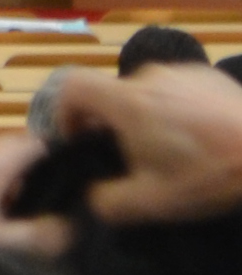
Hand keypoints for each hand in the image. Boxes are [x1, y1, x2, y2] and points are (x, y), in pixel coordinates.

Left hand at [0, 132, 67, 274]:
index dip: (59, 155)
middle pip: (9, 148)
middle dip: (31, 169)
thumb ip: (47, 233)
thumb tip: (74, 221)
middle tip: (44, 200)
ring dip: (1, 179)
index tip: (72, 177)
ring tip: (10, 214)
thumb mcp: (4, 248)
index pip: (36, 141)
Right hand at [61, 62, 241, 227]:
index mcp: (127, 102)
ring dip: (146, 116)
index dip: (64, 112)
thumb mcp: (152, 202)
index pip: (71, 86)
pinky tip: (201, 135)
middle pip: (111, 93)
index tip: (80, 140)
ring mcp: (184, 72)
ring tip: (173, 148)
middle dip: (112, 123)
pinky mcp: (211, 75)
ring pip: (146, 92)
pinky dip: (176, 108)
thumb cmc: (209, 173)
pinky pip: (177, 89)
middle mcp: (150, 76)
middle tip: (134, 158)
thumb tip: (93, 194)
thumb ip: (105, 201)